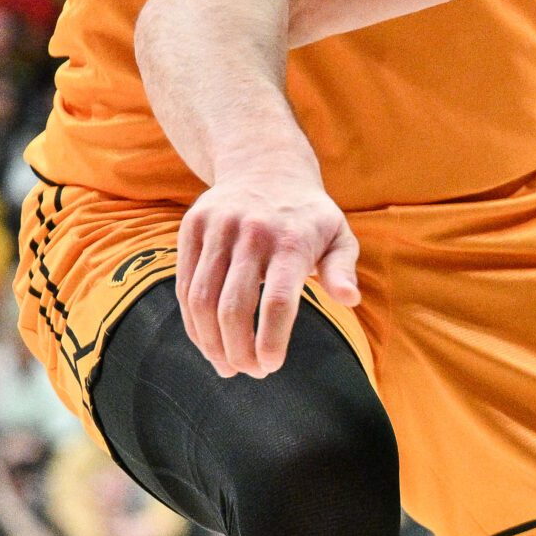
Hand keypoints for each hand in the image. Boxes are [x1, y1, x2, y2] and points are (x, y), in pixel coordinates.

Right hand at [175, 173, 360, 378]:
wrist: (264, 163)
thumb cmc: (307, 214)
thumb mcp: (337, 233)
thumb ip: (342, 268)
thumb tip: (350, 299)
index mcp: (292, 239)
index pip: (279, 300)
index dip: (271, 340)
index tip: (272, 365)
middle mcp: (252, 232)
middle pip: (234, 307)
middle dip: (239, 350)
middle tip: (251, 372)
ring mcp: (217, 228)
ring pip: (202, 300)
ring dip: (211, 343)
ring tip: (227, 366)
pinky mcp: (192, 228)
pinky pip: (185, 286)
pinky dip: (193, 322)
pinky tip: (208, 342)